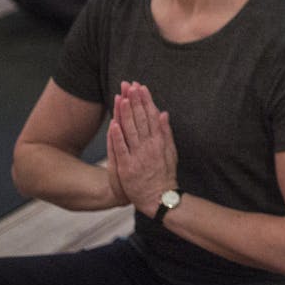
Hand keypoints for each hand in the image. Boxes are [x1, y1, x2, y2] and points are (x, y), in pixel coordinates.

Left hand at [107, 81, 178, 215]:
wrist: (159, 199)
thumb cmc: (165, 175)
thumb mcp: (171, 152)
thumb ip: (166, 132)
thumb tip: (163, 113)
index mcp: (159, 141)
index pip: (151, 116)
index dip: (145, 100)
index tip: (141, 86)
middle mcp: (149, 146)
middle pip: (140, 119)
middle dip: (134, 101)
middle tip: (129, 85)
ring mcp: (138, 156)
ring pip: (130, 130)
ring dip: (126, 113)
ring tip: (121, 97)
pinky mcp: (127, 167)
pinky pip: (121, 149)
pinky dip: (117, 136)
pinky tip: (113, 124)